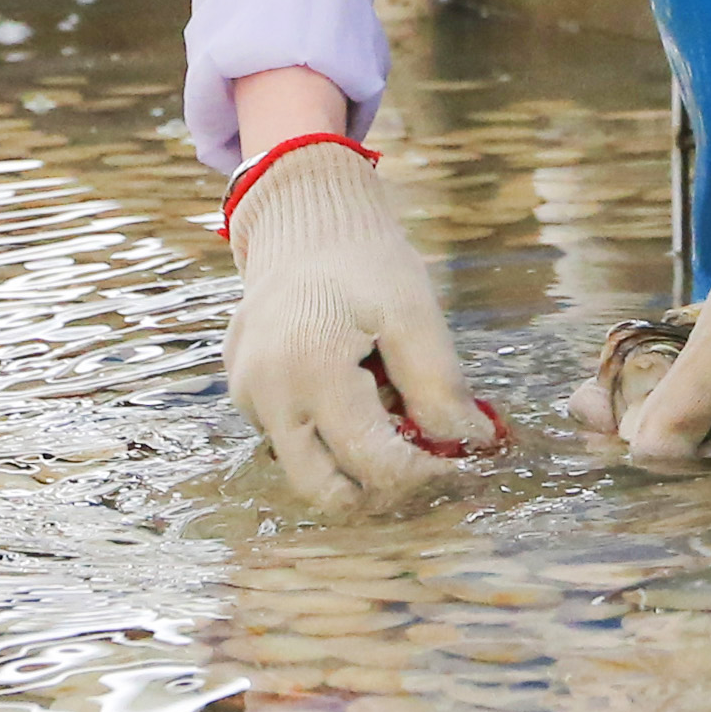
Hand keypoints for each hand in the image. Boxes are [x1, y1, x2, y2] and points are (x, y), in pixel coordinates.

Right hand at [223, 138, 502, 509]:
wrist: (305, 221)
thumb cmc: (366, 261)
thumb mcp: (414, 314)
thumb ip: (438, 386)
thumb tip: (469, 445)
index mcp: (311, 369)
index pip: (370, 460)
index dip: (419, 475)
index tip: (456, 465)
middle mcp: (266, 392)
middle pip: (322, 487)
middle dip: (376, 490)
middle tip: (420, 466)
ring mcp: (246, 394)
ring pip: (302, 468)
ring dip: (349, 464)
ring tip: (388, 417)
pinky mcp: (241, 390)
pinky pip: (286, 437)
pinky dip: (325, 436)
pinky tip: (355, 396)